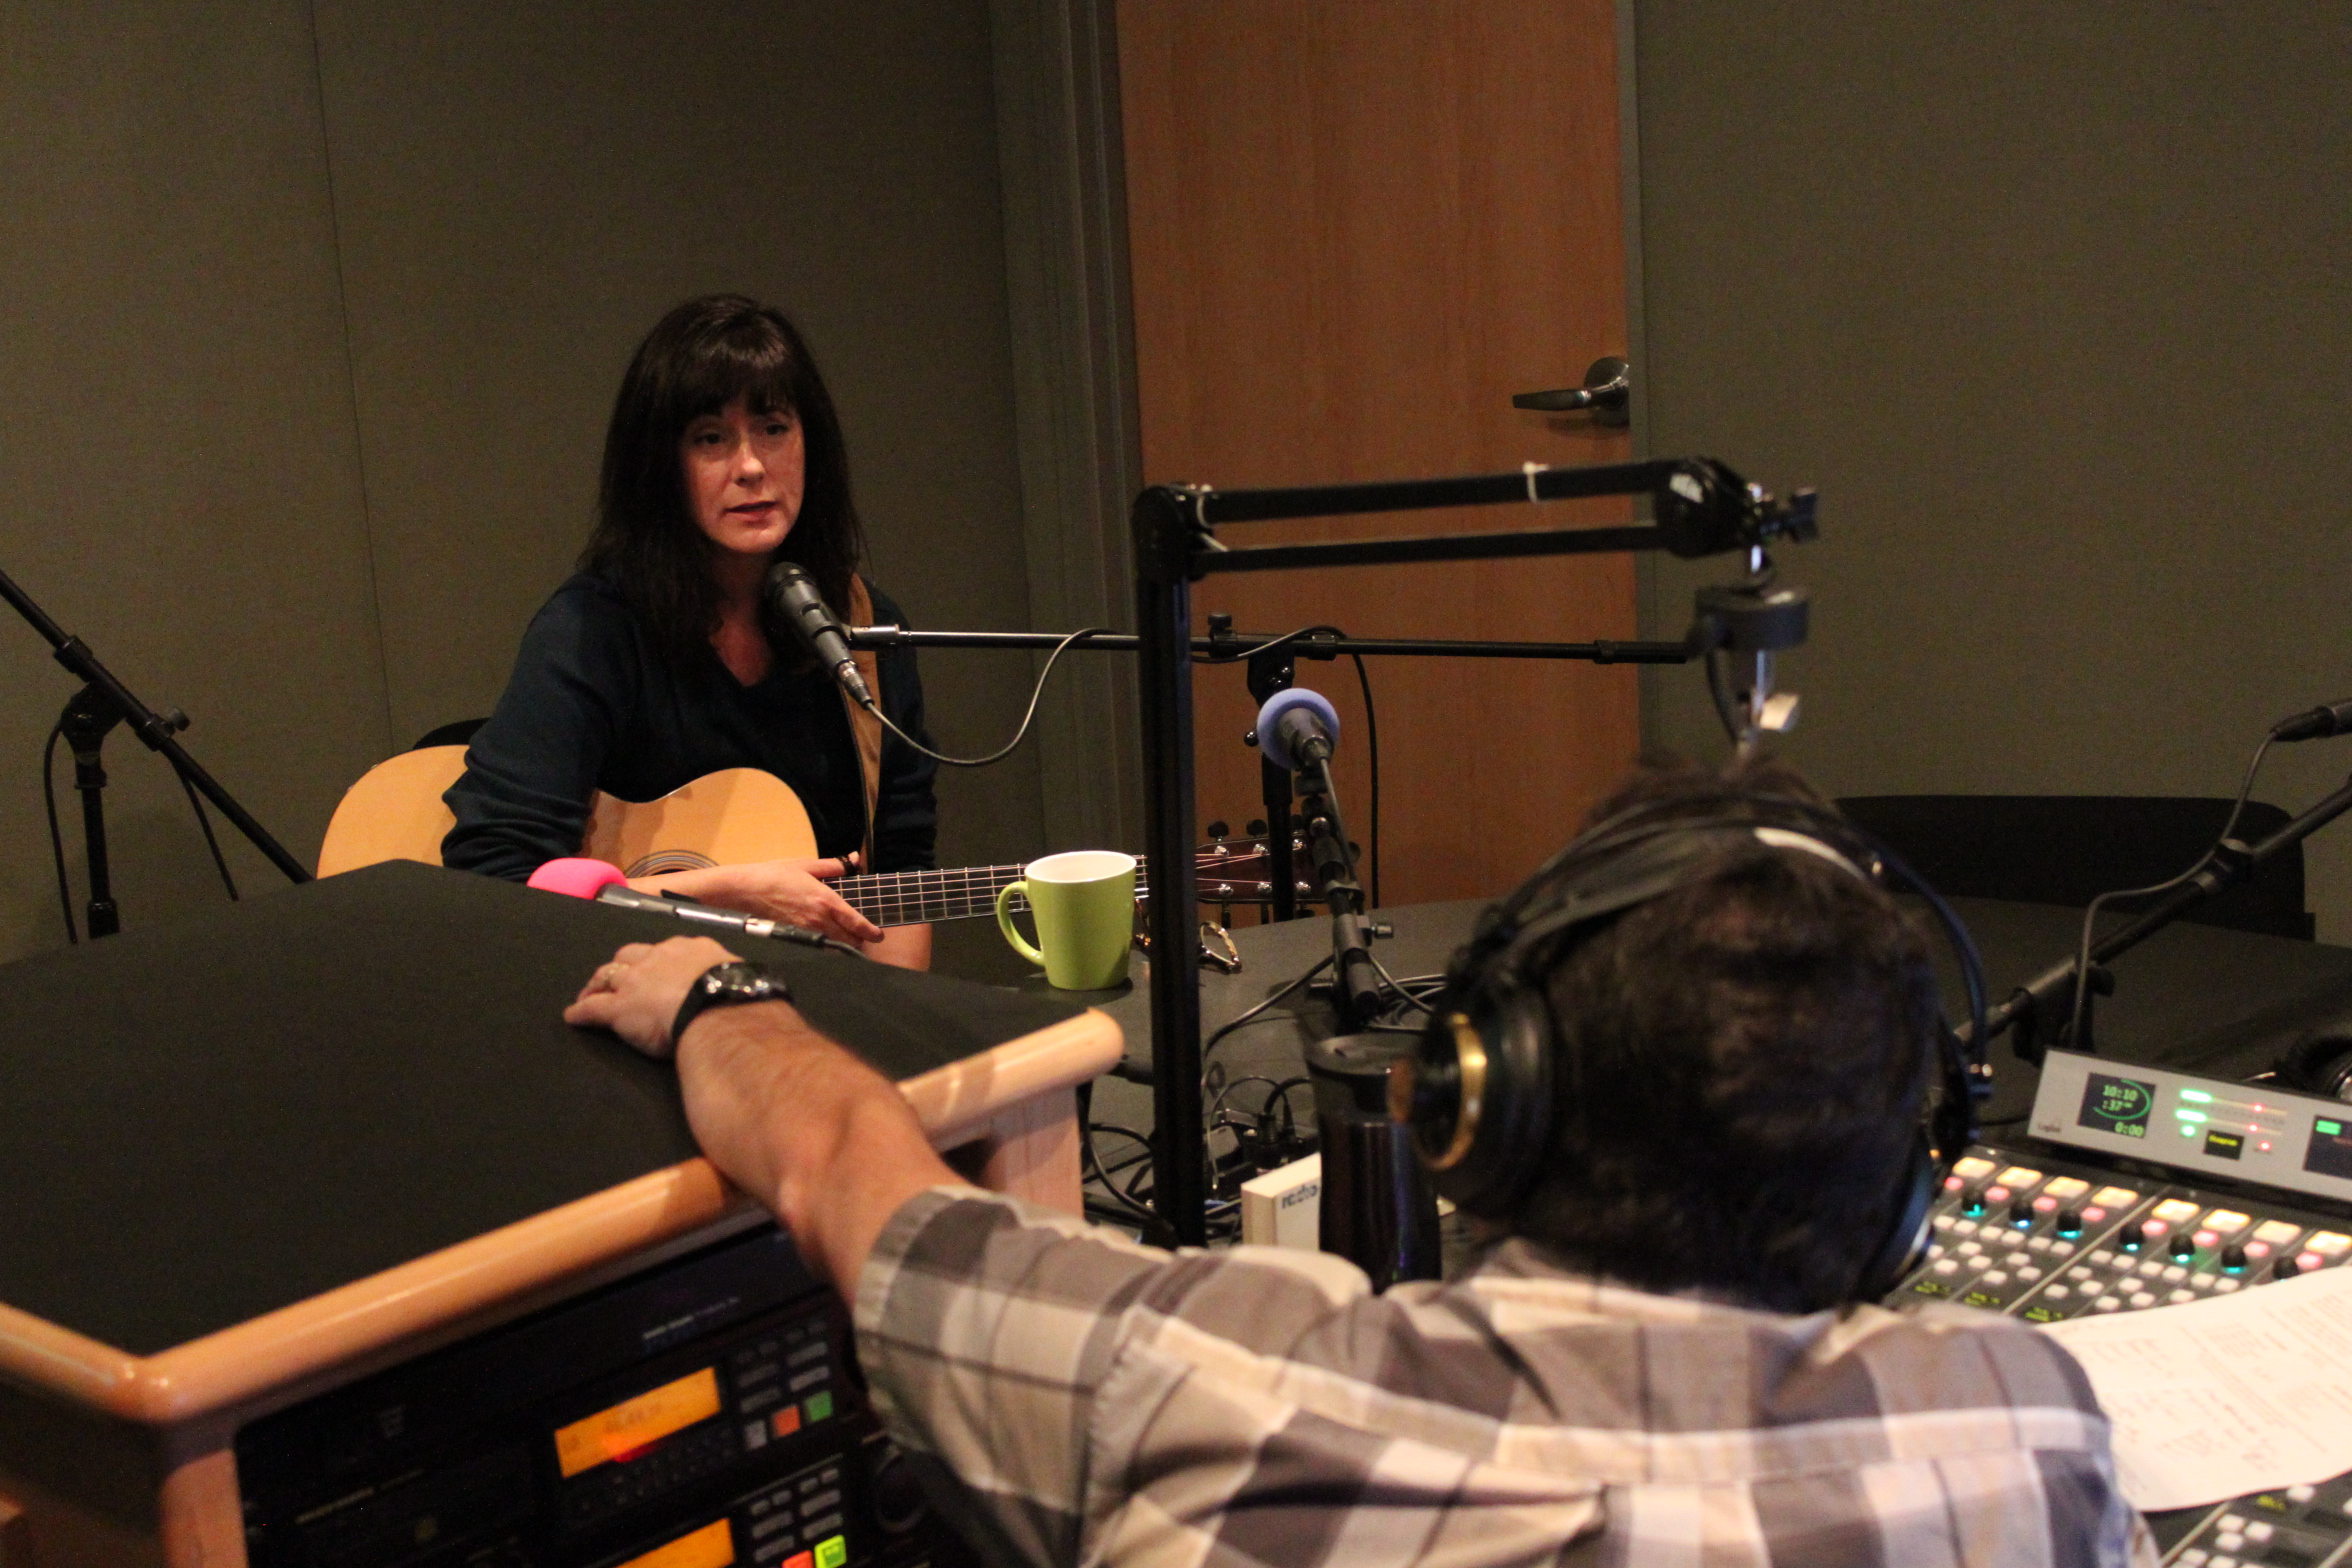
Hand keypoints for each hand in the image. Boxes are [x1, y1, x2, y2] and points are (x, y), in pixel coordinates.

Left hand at [565, 935, 743, 1057]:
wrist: (717, 1009)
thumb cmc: (736, 994)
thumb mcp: (737, 976)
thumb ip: (727, 977)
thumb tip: (739, 984)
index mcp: (690, 949)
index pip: (666, 950)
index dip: (655, 960)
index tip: (654, 968)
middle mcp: (658, 957)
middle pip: (629, 955)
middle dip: (621, 965)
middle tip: (615, 978)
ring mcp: (634, 981)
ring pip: (607, 976)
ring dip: (597, 984)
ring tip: (589, 992)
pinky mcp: (617, 1008)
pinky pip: (592, 1008)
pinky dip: (580, 1012)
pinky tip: (572, 1017)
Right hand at [734, 857, 883, 945]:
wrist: (746, 890)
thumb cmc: (776, 874)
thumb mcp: (806, 865)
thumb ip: (833, 866)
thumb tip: (853, 860)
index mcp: (826, 901)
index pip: (856, 922)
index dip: (870, 932)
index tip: (878, 936)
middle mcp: (819, 920)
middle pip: (849, 940)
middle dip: (859, 940)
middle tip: (862, 935)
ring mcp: (806, 931)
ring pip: (834, 946)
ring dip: (844, 944)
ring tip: (846, 938)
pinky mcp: (794, 938)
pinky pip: (818, 947)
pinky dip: (826, 947)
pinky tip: (825, 939)